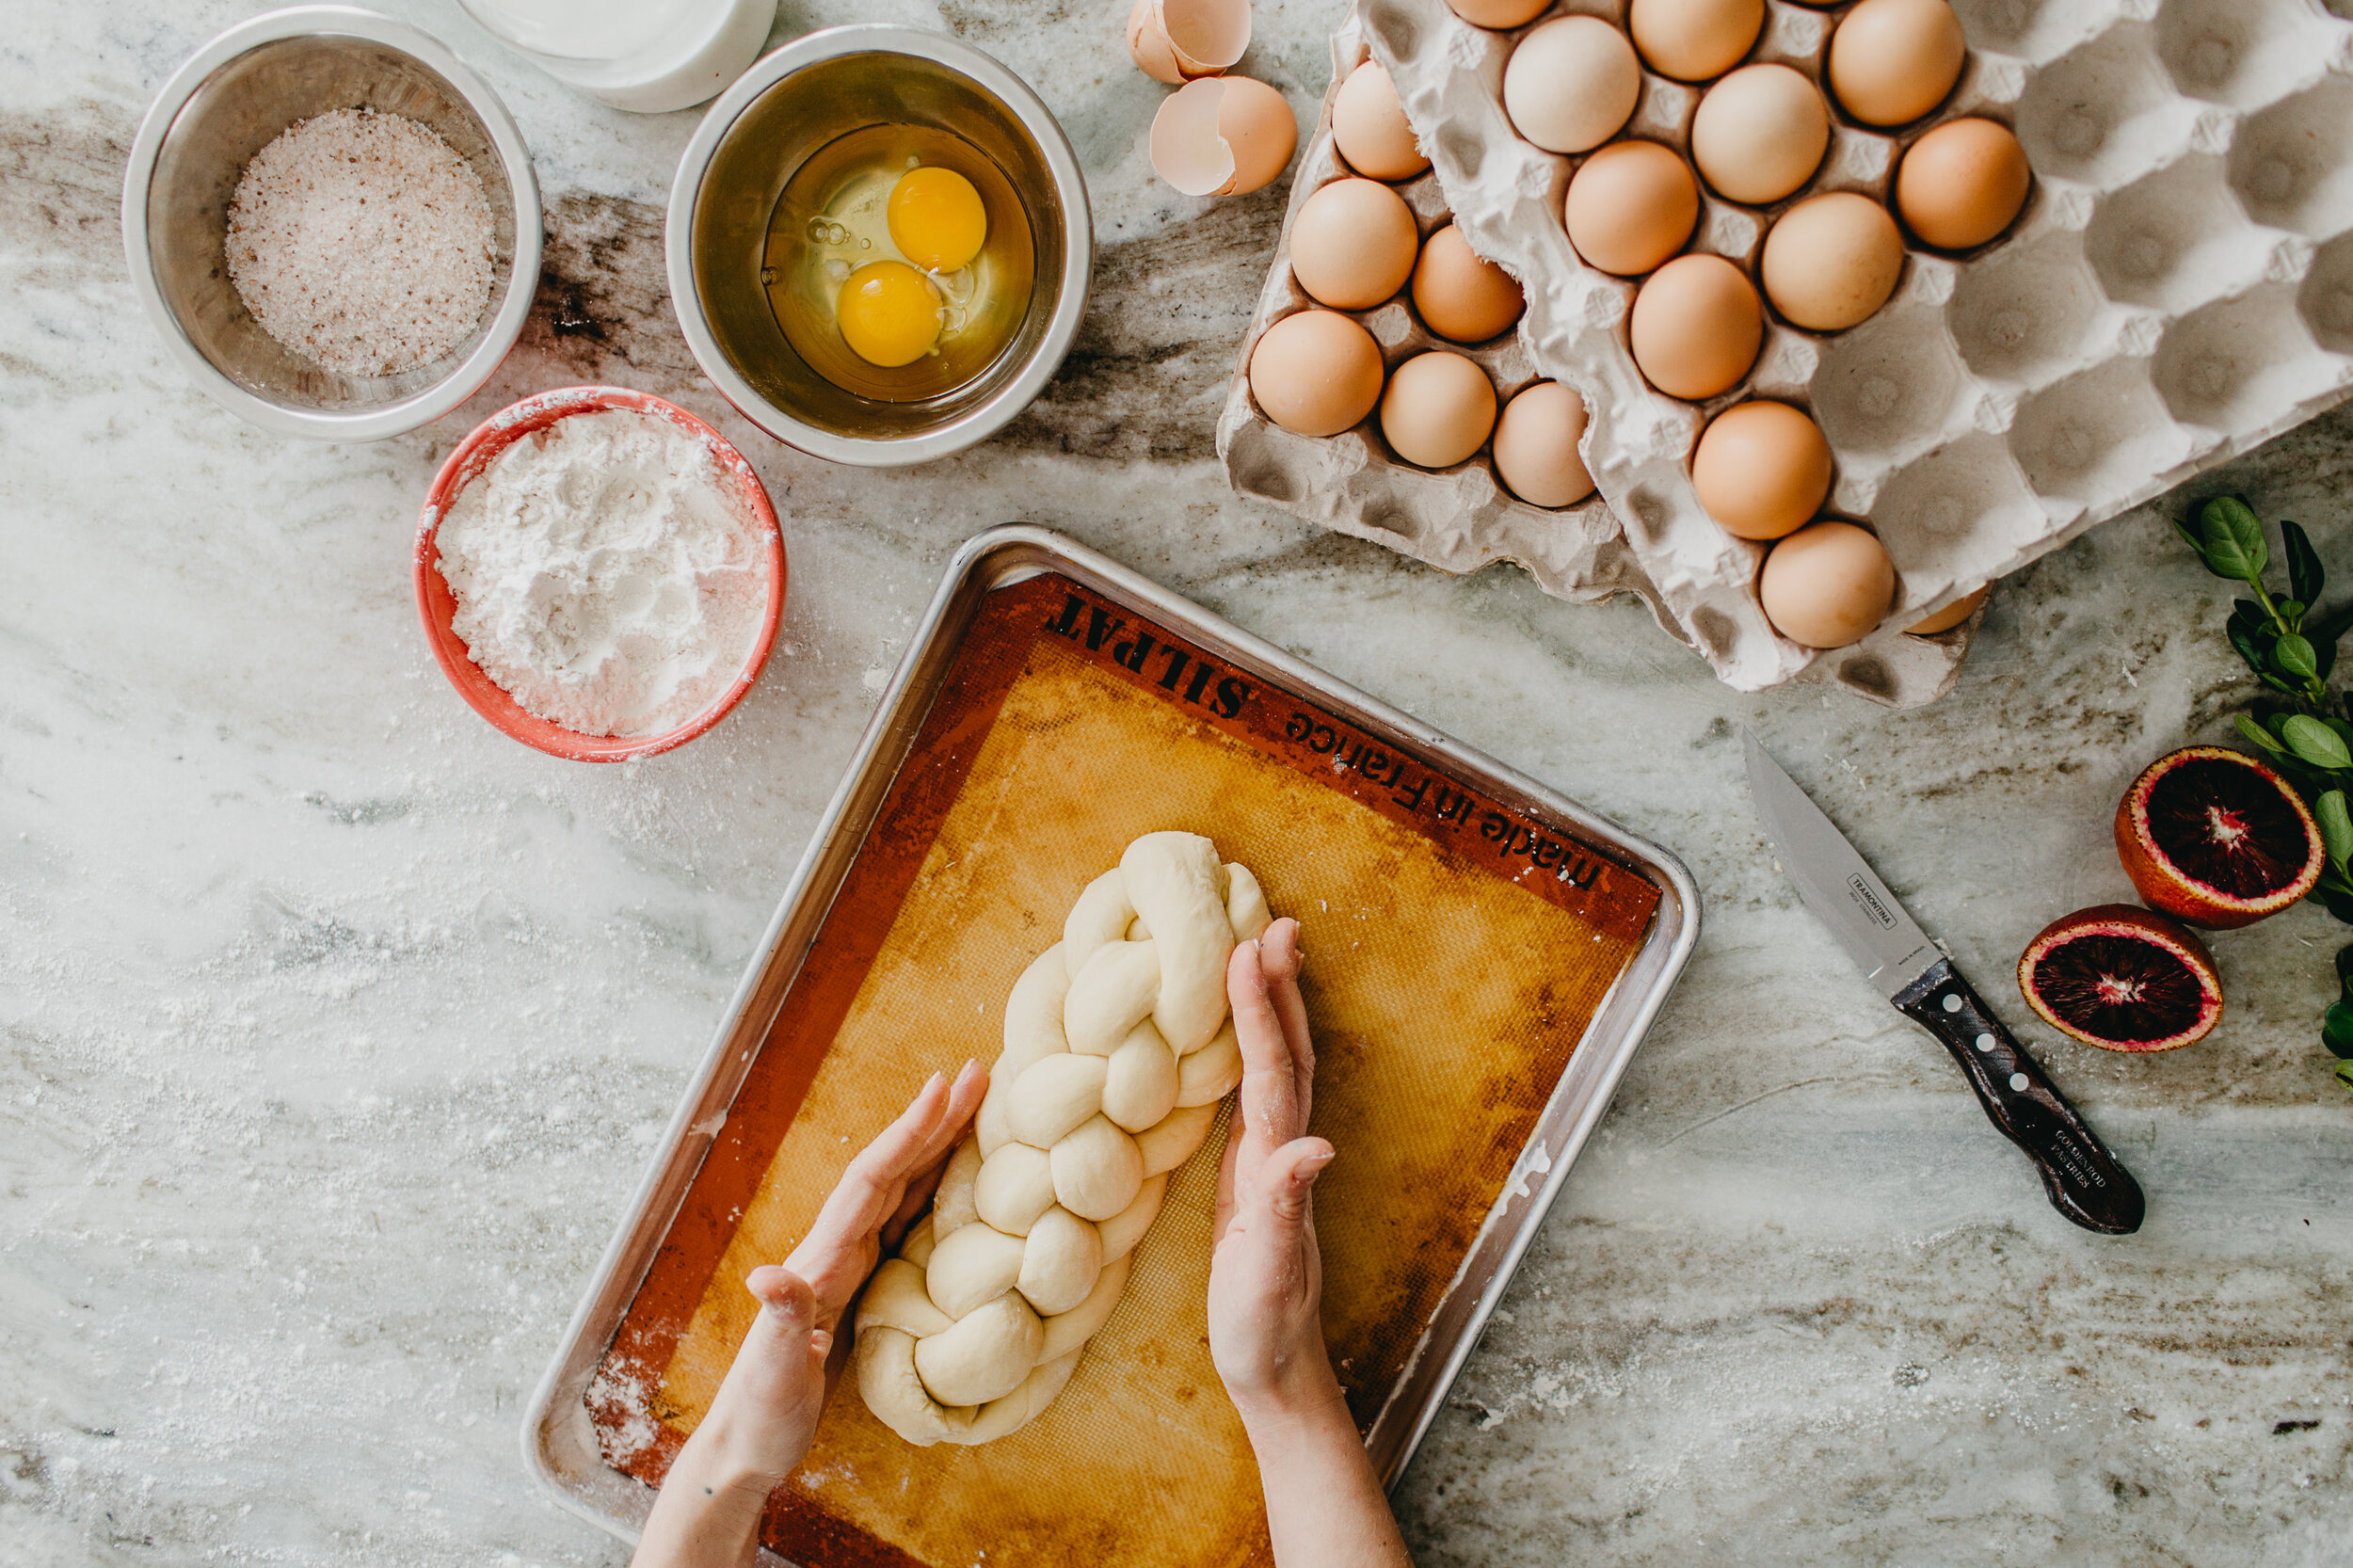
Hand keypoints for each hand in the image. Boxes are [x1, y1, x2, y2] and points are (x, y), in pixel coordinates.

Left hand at [632, 1061, 986, 1567]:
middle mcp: (835, 1250)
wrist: (747, 1443)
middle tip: (977, 1074)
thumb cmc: (761, 1412)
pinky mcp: (860, 1286)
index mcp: (822, 1262)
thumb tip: (766, 1273)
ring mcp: (847, 1266)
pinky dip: (933, 1189)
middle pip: (891, 1169)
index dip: (907, 1135)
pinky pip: (904, 1222)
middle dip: (933, 1121)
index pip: (871, 1183)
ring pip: (900, 1189)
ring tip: (977, 1107)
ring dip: (935, 1145)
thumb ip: (778, 1320)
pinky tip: (958, 1180)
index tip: (943, 1089)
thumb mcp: (772, 1371)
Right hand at [1207, 921, 1412, 1567]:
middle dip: (1279, 989)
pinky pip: (1254, 1095)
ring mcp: (1270, 1164)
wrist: (1277, 1371)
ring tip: (1266, 953)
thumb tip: (1314, 1149)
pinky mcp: (1254, 1180)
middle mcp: (1281, 1155)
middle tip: (1273, 921)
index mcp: (1276, 1168)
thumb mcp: (1267, 1277)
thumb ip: (1286, 1210)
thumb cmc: (1265, 1330)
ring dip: (1274, 1009)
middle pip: (1285, 1056)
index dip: (1259, 1013)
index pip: (1268, 1074)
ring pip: (1277, 1069)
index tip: (1250, 950)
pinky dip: (1251, 1051)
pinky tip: (1239, 1034)